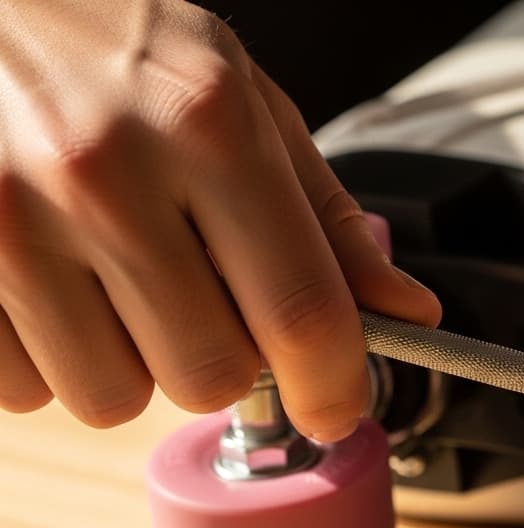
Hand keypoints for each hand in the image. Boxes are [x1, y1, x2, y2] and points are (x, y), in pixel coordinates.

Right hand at [0, 0, 440, 439]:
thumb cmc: (112, 44)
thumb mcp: (241, 97)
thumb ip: (322, 214)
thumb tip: (404, 312)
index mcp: (207, 125)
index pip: (302, 312)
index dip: (335, 385)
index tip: (337, 407)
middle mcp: (106, 175)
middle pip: (211, 375)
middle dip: (223, 358)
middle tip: (200, 296)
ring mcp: (9, 222)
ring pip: (113, 397)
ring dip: (132, 364)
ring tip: (115, 281)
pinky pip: (24, 391)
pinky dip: (49, 361)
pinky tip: (52, 287)